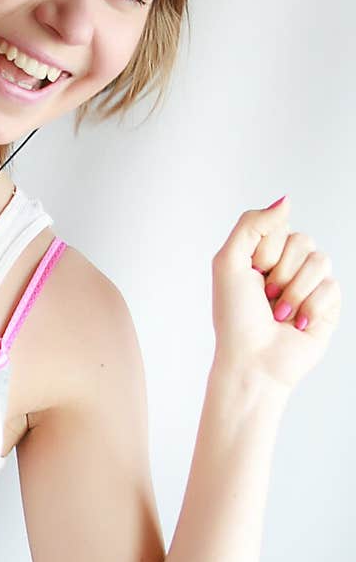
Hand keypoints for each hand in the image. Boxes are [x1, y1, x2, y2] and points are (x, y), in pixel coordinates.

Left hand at [211, 195, 341, 393]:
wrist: (252, 361)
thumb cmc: (235, 317)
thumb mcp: (228, 262)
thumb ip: (252, 224)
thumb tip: (286, 200)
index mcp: (264, 254)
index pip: (281, 226)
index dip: (266, 250)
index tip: (251, 273)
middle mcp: (288, 267)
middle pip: (304, 241)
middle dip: (281, 272)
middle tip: (266, 296)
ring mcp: (310, 286)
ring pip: (320, 261)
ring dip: (295, 291)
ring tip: (280, 314)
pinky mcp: (328, 306)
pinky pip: (332, 287)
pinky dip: (311, 307)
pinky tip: (298, 324)